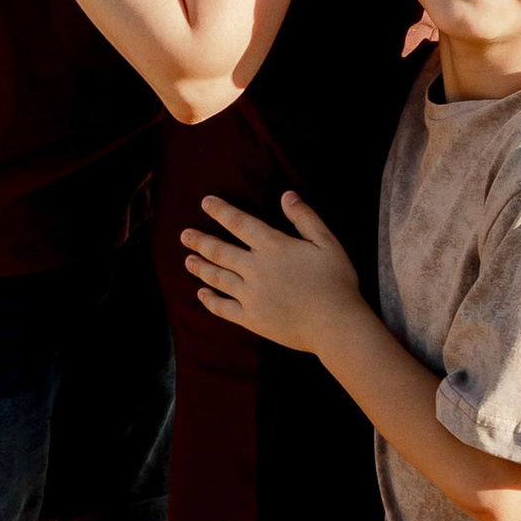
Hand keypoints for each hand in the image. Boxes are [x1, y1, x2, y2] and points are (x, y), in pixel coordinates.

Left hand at [179, 190, 360, 351]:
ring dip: (200, 267)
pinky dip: (210, 300)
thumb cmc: (336, 282)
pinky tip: (201, 294)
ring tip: (187, 260)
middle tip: (184, 234)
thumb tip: (286, 195)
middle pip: (220, 251)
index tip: (205, 202)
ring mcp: (251, 296)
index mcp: (274, 248)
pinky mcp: (251, 319)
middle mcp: (256, 269)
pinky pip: (223, 308)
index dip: (221, 211)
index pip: (240, 223)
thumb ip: (305, 218)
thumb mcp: (327, 243)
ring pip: (218, 278)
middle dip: (200, 241)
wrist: (335, 325)